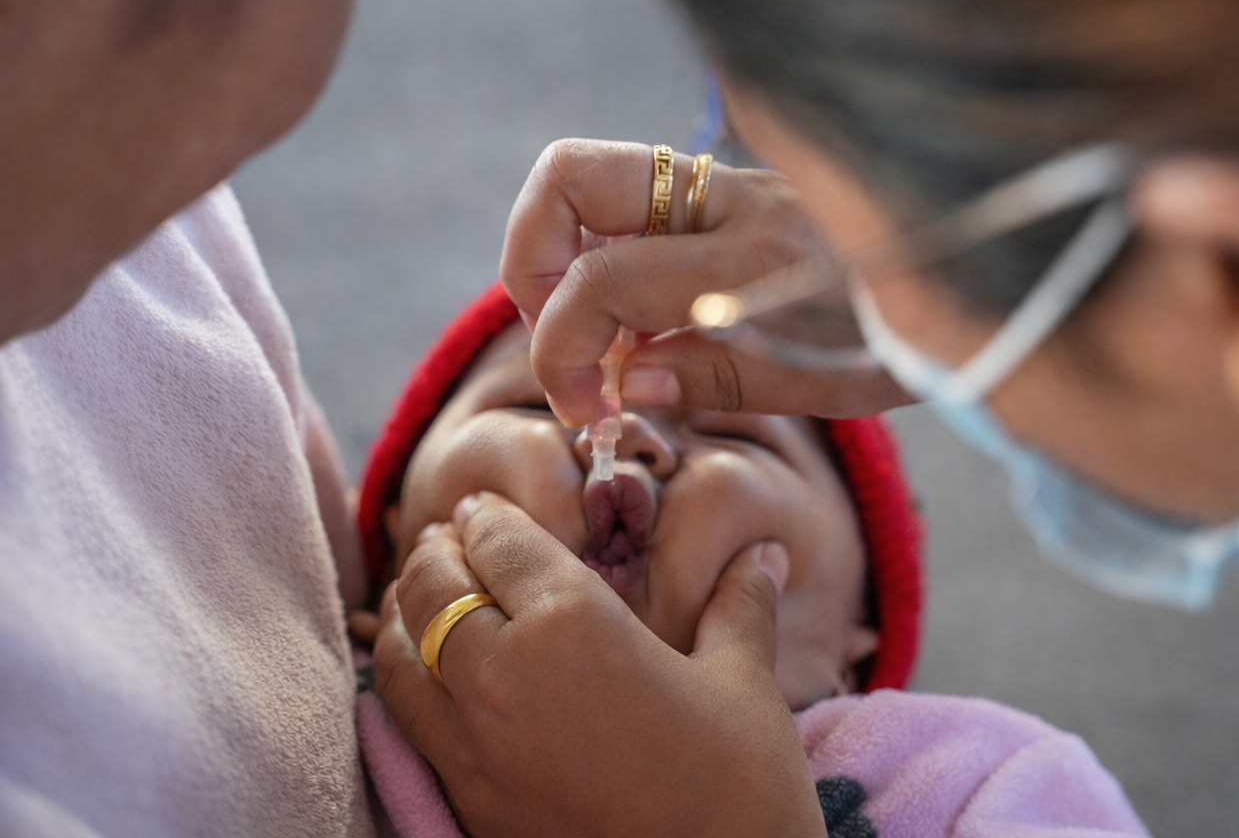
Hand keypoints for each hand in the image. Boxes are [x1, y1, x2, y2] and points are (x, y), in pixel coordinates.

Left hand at [372, 491, 828, 837]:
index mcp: (572, 623)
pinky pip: (406, 723)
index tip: (483, 508)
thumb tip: (768, 554)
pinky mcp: (468, 803)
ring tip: (422, 596)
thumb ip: (742, 606)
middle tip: (449, 540)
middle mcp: (505, 674)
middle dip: (436, 554)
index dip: (486, 516)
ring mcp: (475, 746)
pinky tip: (425, 676)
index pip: (499, 542)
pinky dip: (402, 682)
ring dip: (404, 614)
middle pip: (433, 588)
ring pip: (398, 654)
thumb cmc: (739, 786)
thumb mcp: (744, 681)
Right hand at [502, 138, 909, 425]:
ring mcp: (732, 181)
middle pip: (568, 173)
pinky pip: (638, 199)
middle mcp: (734, 198)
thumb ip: (716, 380)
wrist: (983, 268)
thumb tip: (621, 382)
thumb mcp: (828, 388)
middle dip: (529, 260)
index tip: (589, 411)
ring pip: (595, 173)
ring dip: (565, 252)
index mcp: (756, 258)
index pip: (603, 279)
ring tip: (600, 334)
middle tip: (563, 337)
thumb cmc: (913, 334)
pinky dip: (608, 252)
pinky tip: (645, 319)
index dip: (561, 351)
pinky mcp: (736, 185)